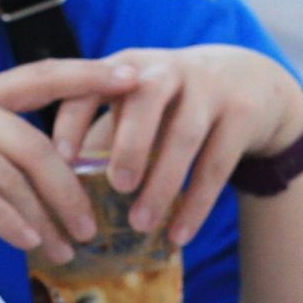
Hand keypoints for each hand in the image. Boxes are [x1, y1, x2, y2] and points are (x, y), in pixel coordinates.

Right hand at [0, 60, 144, 261]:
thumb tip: (29, 182)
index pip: (42, 76)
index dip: (90, 75)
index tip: (138, 74)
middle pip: (35, 146)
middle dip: (70, 189)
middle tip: (91, 226)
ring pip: (11, 176)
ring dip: (42, 218)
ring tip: (64, 250)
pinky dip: (8, 220)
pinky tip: (26, 241)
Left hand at [49, 44, 302, 246]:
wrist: (250, 80)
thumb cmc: (172, 103)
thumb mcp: (136, 104)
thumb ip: (100, 135)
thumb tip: (52, 196)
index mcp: (128, 67)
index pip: (92, 83)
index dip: (74, 117)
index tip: (59, 157)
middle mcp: (167, 69)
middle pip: (147, 98)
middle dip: (130, 142)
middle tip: (117, 186)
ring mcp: (209, 88)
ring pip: (185, 136)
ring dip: (162, 183)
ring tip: (141, 224)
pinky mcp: (242, 114)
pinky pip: (217, 164)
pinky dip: (197, 204)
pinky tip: (179, 235)